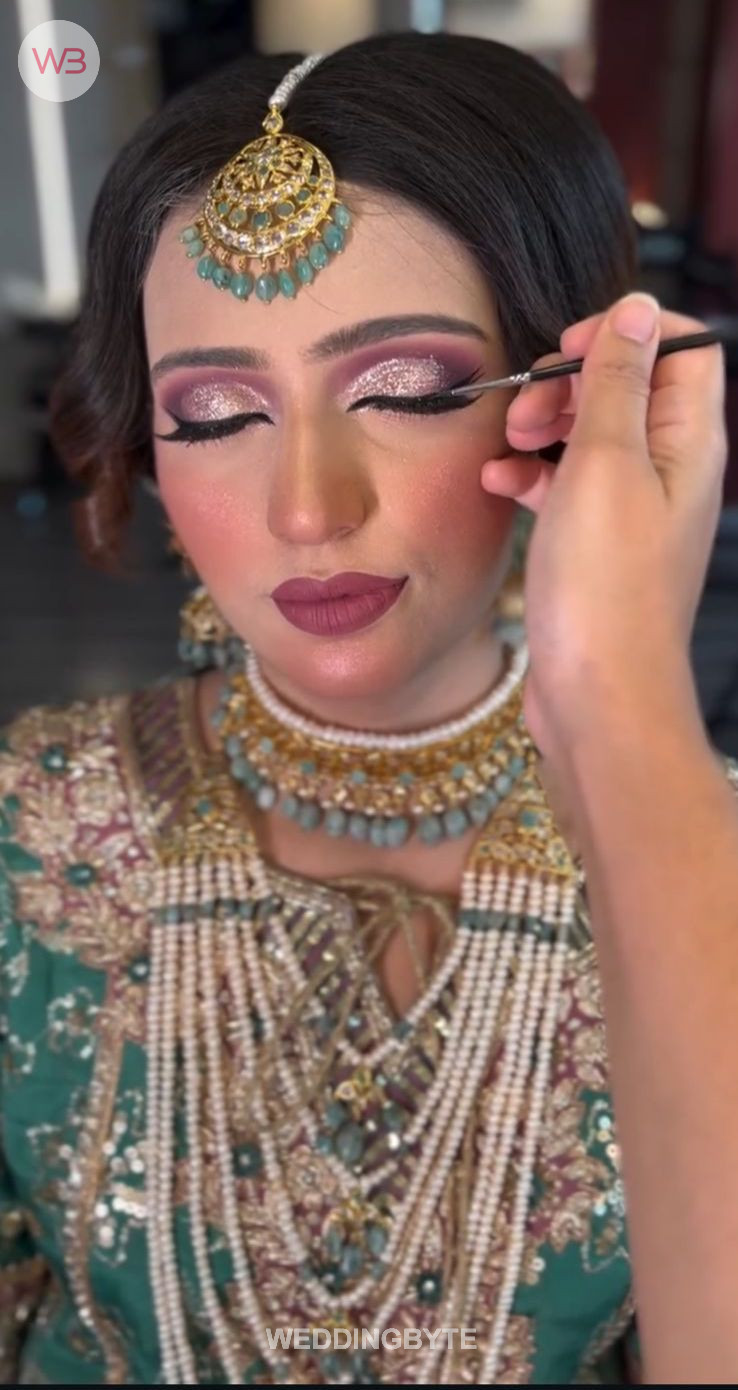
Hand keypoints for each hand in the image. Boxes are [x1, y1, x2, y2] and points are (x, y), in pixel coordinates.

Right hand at [480, 293, 726, 759]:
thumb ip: (619, 383)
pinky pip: (566, 489)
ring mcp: (632, 513)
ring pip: (591, 438)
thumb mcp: (606, 465)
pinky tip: (497, 483)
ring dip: (544, 429)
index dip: (624, 334)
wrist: (597, 697)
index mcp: (689, 444)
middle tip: (526, 411)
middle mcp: (670, 473)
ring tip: (506, 446)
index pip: (682, 349)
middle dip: (571, 384)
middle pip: (628, 390)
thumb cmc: (605, 587)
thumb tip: (639, 308)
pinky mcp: (596, 549)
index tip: (567, 353)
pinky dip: (532, 477)